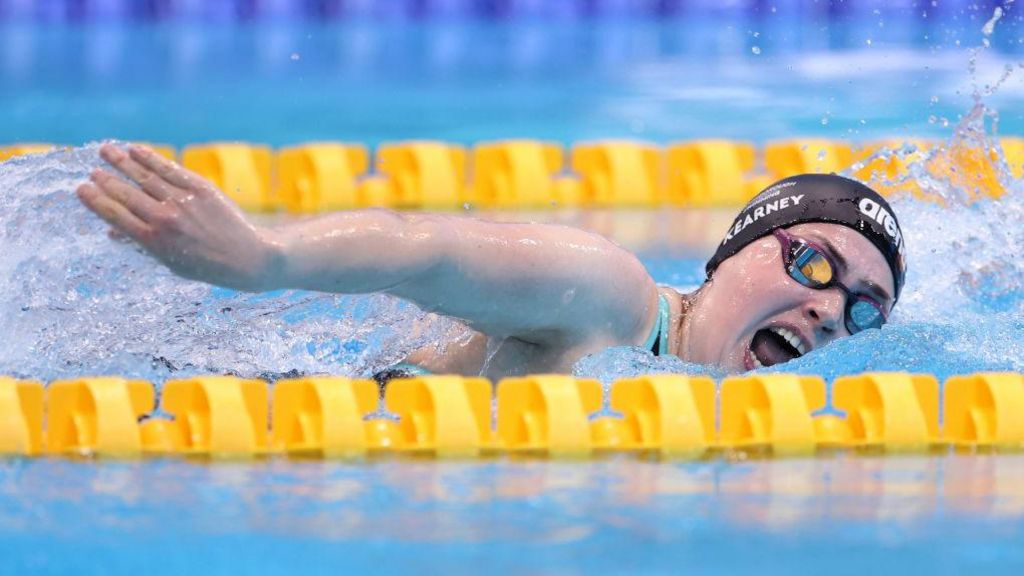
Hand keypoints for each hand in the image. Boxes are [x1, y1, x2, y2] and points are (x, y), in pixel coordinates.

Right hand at [77, 143, 282, 291]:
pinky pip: (169, 169)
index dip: (95, 200)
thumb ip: (141, 244)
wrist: (247, 257)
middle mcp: (165, 219)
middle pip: (125, 194)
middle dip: (105, 180)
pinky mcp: (200, 189)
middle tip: (92, 171)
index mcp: (153, 241)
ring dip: (121, 161)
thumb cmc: (206, 264)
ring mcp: (182, 202)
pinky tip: (135, 150)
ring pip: (144, 176)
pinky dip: (150, 158)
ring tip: (105, 150)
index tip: (81, 189)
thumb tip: (110, 231)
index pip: (115, 215)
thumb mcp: (170, 262)